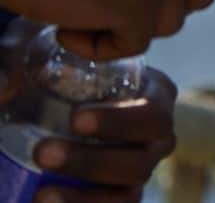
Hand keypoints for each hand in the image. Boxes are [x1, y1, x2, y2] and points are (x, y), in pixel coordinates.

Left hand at [24, 65, 176, 202]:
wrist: (63, 119)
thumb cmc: (65, 82)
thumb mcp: (50, 68)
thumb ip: (24, 67)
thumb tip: (2, 85)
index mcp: (153, 96)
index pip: (151, 111)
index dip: (119, 120)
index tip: (75, 119)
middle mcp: (157, 136)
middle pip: (140, 158)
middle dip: (92, 161)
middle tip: (43, 153)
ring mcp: (142, 169)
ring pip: (129, 191)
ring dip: (86, 196)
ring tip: (41, 194)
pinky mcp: (124, 195)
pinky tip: (44, 202)